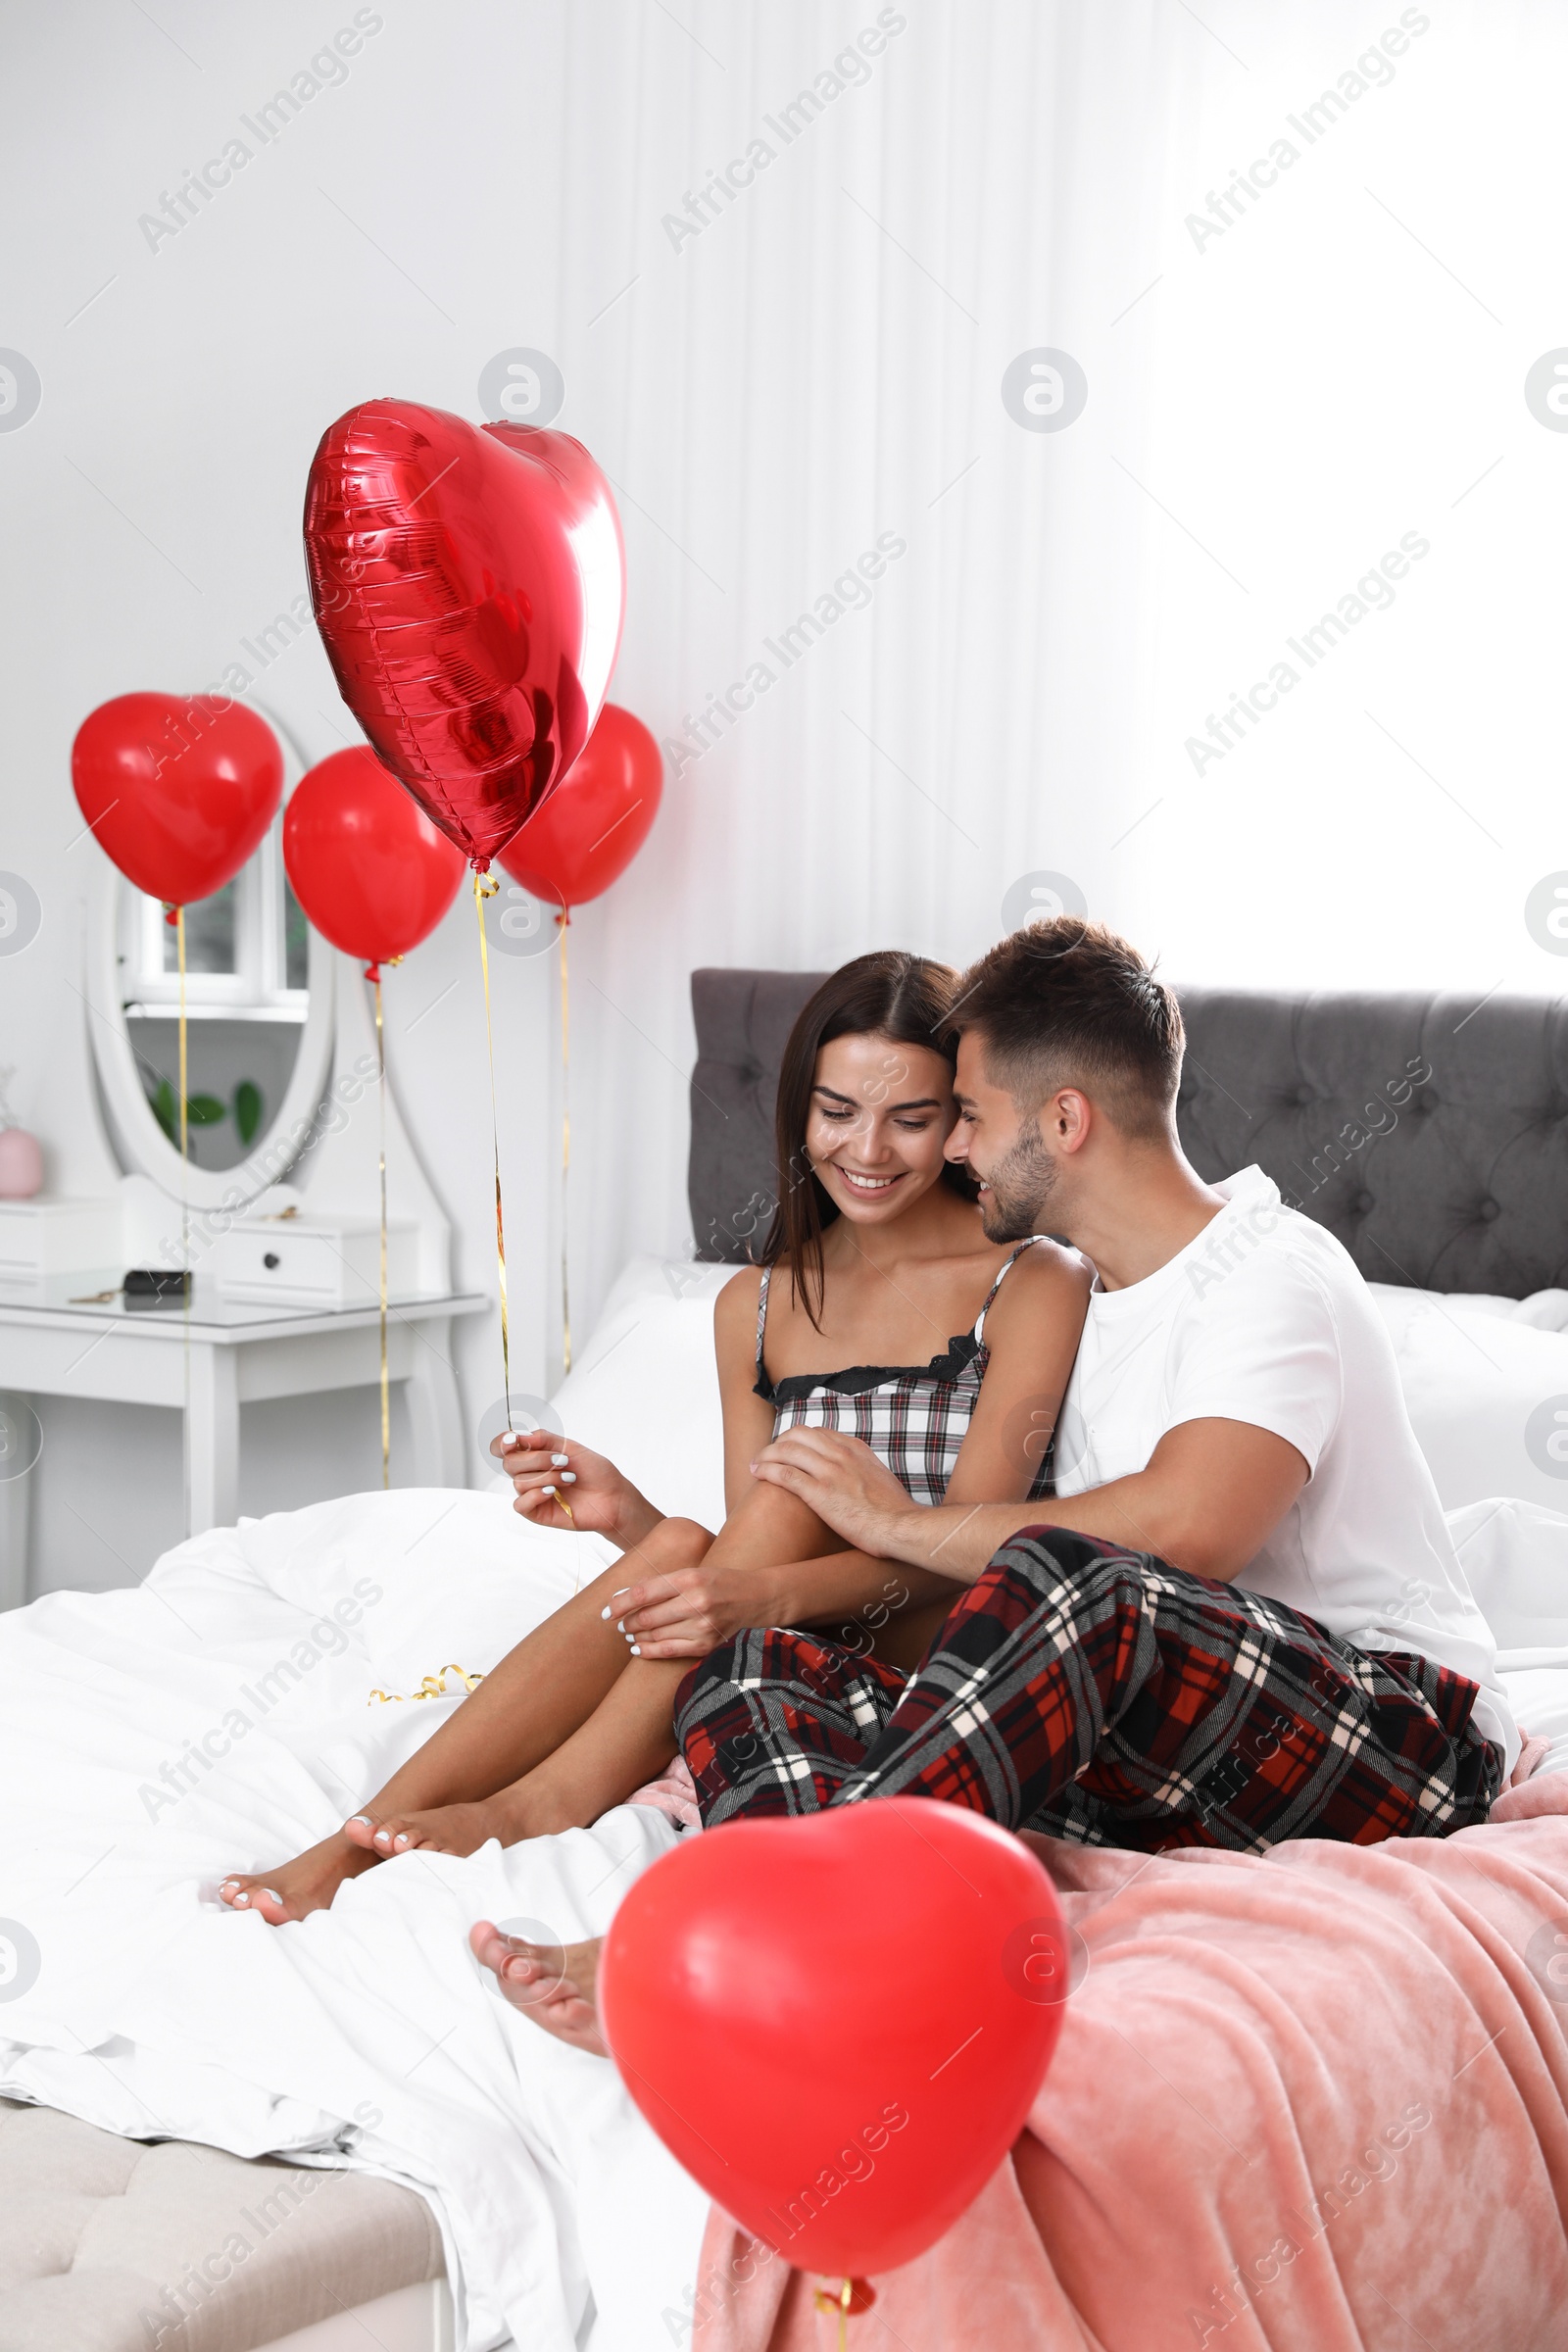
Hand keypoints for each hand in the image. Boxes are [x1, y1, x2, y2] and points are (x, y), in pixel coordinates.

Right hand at [491, 1428, 659, 1544]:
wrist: (612, 1496)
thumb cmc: (595, 1472)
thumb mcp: (571, 1447)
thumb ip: (544, 1439)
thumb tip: (521, 1436)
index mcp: (535, 1454)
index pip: (503, 1447)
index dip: (501, 1443)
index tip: (514, 1440)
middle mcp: (530, 1473)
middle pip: (510, 1463)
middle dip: (537, 1459)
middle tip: (562, 1461)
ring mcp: (532, 1493)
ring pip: (519, 1482)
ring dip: (547, 1477)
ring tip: (569, 1479)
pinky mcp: (536, 1512)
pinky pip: (520, 1504)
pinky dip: (535, 1495)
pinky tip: (552, 1492)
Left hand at [609, 1561, 775, 1659]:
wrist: (759, 1599)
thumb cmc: (722, 1582)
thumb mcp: (694, 1572)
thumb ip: (663, 1583)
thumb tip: (627, 1596)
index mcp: (690, 1578)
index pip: (644, 1592)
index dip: (620, 1603)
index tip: (606, 1611)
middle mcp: (696, 1602)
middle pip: (647, 1617)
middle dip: (626, 1622)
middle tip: (617, 1624)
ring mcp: (703, 1626)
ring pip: (655, 1635)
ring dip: (636, 1637)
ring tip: (629, 1635)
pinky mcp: (707, 1645)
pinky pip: (669, 1651)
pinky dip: (648, 1652)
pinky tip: (638, 1649)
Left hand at [749, 1428, 914, 1556]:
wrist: (902, 1527)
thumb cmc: (894, 1512)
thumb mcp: (880, 1478)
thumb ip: (863, 1470)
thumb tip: (855, 1477)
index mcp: (855, 1448)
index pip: (817, 1432)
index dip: (797, 1440)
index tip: (788, 1451)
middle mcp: (840, 1454)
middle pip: (797, 1435)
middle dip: (777, 1443)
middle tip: (767, 1457)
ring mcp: (829, 1471)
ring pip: (786, 1450)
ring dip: (765, 1455)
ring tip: (755, 1465)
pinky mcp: (819, 1492)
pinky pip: (784, 1473)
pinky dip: (766, 1470)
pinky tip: (757, 1474)